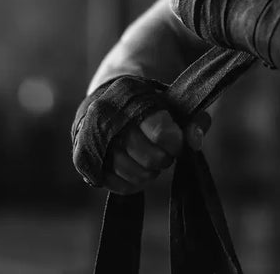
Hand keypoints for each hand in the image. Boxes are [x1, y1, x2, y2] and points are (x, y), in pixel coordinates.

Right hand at [73, 102, 211, 195]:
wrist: (105, 103)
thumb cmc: (146, 104)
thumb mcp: (171, 103)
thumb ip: (192, 119)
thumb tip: (195, 141)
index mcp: (129, 94)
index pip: (161, 132)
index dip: (175, 144)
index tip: (176, 142)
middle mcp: (105, 115)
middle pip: (149, 158)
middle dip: (163, 159)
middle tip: (163, 152)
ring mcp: (91, 139)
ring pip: (135, 175)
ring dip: (149, 173)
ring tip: (149, 159)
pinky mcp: (84, 160)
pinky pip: (118, 186)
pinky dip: (133, 183)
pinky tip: (136, 168)